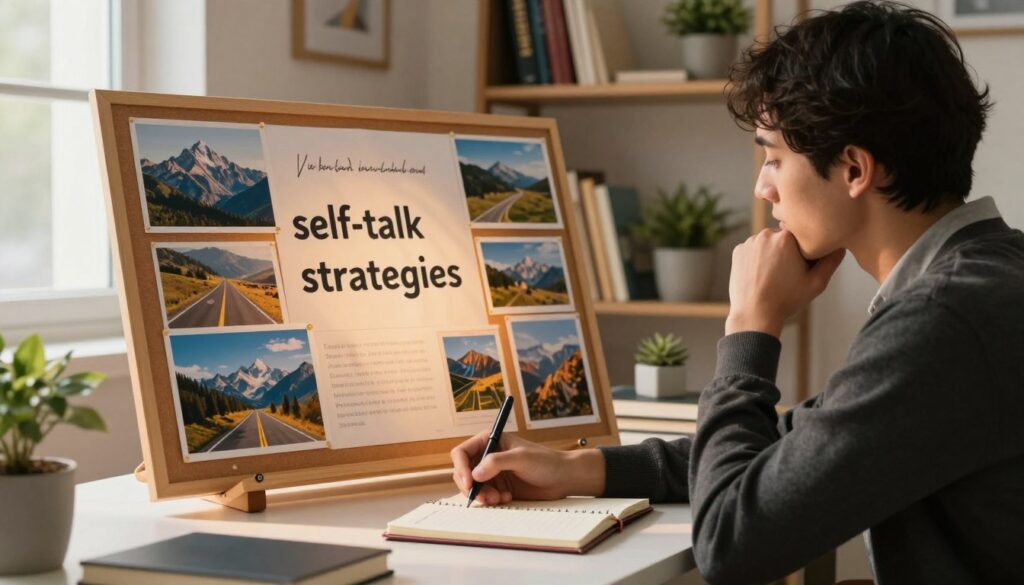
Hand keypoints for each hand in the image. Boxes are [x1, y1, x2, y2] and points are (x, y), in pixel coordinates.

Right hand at [450, 432, 604, 504]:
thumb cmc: (546, 461)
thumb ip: (496, 462)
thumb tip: (475, 474)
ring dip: (482, 495)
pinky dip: (491, 500)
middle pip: (463, 472)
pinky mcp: (499, 488)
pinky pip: (485, 496)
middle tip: (485, 497)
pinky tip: (506, 498)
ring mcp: (493, 473)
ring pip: (473, 487)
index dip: (461, 468)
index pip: (462, 453)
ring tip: (498, 498)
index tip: (470, 483)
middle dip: (471, 486)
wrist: (563, 478)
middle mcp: (488, 456)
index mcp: (490, 441)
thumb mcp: (521, 458)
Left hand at [726, 228, 845, 336]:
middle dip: (788, 251)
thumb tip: (840, 247)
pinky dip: (757, 259)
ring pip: (768, 243)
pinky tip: (760, 275)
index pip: (803, 235)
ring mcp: (749, 242)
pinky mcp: (737, 251)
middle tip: (788, 274)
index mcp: (787, 238)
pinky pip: (753, 250)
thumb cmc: (787, 300)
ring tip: (773, 276)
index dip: (806, 251)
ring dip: (772, 254)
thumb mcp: (816, 283)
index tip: (803, 267)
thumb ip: (831, 262)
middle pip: (784, 238)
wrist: (754, 315)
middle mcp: (766, 234)